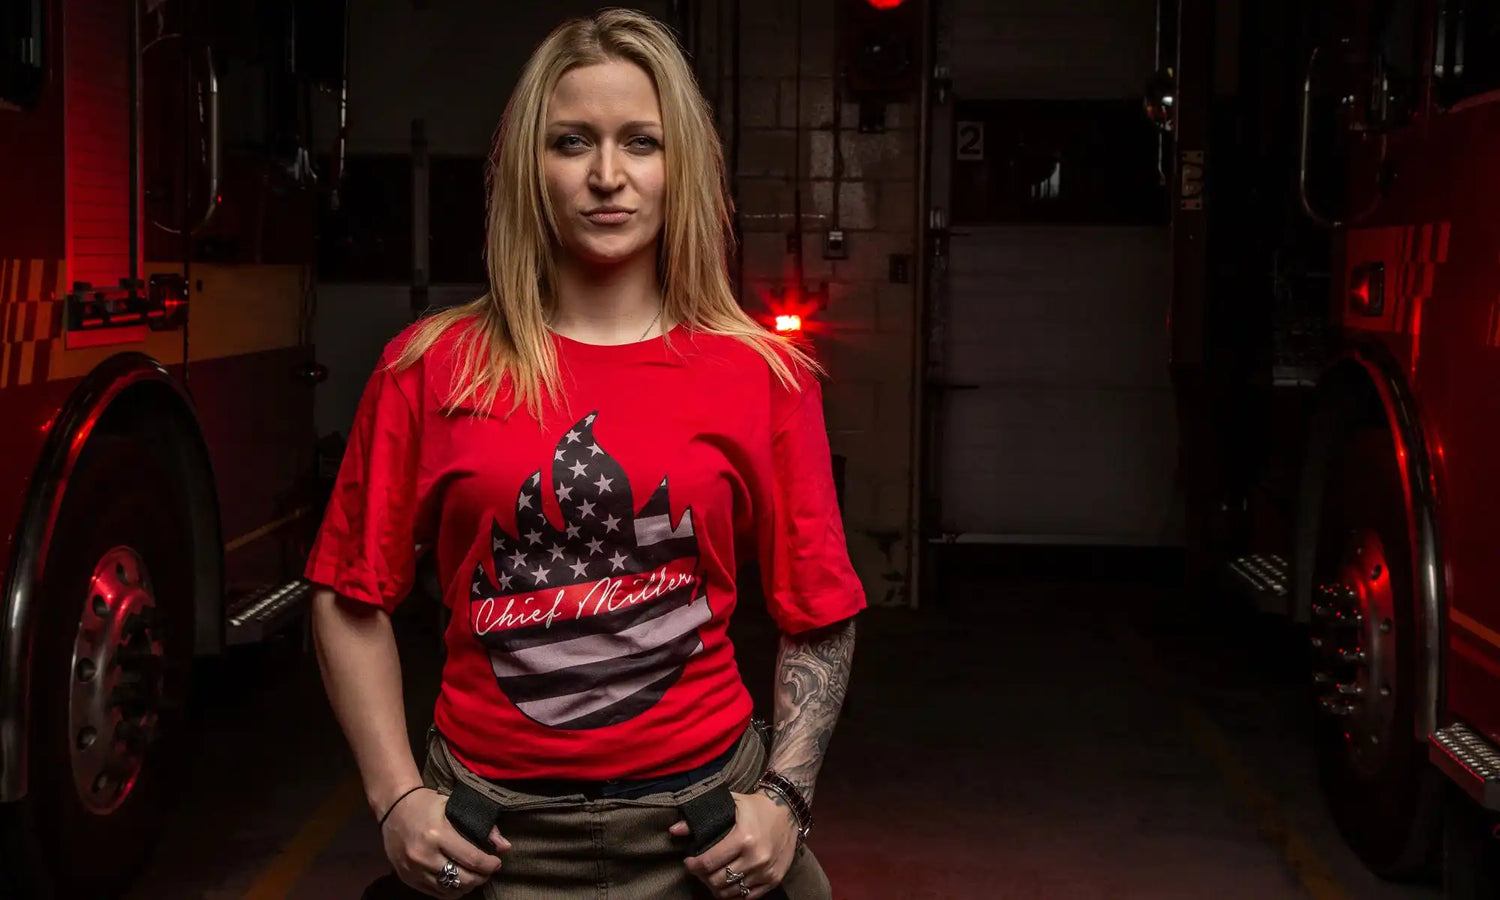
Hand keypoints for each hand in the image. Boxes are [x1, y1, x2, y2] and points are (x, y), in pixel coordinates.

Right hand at [380, 787, 510, 896]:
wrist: (393, 808)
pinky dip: (450, 890)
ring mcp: (413, 869)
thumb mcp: (455, 806)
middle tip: (487, 871)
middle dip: (480, 877)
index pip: (471, 859)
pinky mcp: (406, 878)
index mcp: (438, 835)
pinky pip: (434, 893)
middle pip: (462, 879)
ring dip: (466, 886)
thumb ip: (482, 826)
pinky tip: (457, 881)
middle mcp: (424, 855)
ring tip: (473, 876)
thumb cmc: (426, 804)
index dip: (489, 865)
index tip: (497, 863)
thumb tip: (504, 847)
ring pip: (449, 890)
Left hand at [670, 790, 797, 898]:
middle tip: (700, 870)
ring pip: (731, 892)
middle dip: (703, 877)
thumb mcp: (729, 804)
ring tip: (712, 877)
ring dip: (716, 887)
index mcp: (743, 838)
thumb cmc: (756, 807)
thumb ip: (700, 819)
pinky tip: (728, 884)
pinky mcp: (774, 879)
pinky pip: (748, 897)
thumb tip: (674, 830)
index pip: (709, 863)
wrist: (788, 811)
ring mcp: (766, 871)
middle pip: (718, 881)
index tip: (689, 862)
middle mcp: (756, 858)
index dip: (693, 866)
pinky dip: (734, 894)